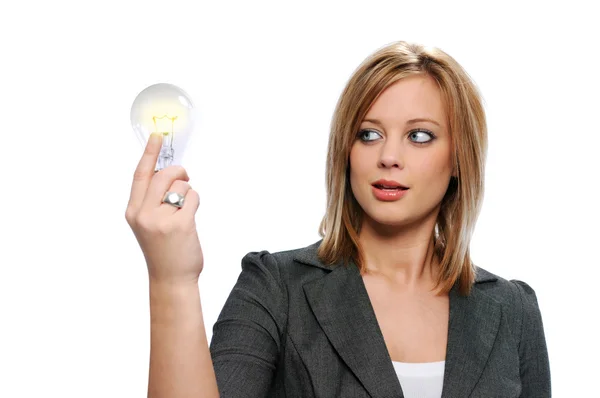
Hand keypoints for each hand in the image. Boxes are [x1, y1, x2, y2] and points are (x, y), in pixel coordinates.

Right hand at [125, 133, 203, 284]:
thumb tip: (169, 174)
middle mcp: (143, 213)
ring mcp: (161, 219)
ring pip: (181, 185)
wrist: (171, 279)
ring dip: (188, 192)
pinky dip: (195, 202)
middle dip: (178, 172)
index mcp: (133, 211)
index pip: (140, 175)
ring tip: (185, 210)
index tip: (157, 136)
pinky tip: (191, 217)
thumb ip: (152, 200)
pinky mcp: (180, 224)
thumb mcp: (147, 224)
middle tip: (185, 177)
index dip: (149, 154)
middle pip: (164, 175)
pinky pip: (193, 198)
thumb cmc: (163, 250)